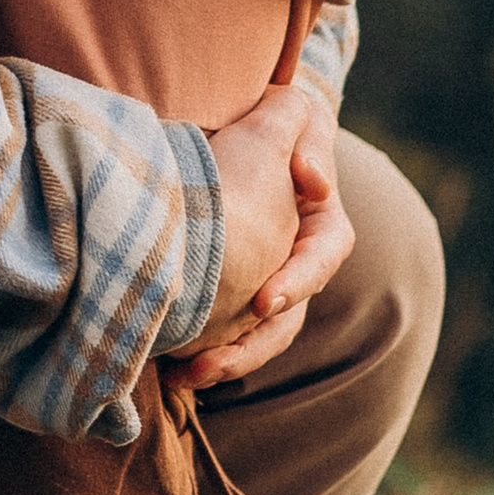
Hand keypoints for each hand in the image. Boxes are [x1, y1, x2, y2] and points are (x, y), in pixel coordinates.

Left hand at [166, 86, 352, 392]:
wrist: (230, 132)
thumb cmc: (269, 123)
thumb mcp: (295, 118)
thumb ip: (310, 138)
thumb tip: (314, 183)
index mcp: (321, 223)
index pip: (323, 256)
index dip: (299, 281)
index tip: (264, 302)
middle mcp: (297, 261)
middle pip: (286, 315)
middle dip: (252, 343)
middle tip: (212, 362)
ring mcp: (266, 282)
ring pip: (257, 337)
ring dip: (226, 360)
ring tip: (188, 376)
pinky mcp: (231, 294)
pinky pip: (224, 333)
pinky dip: (202, 353)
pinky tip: (170, 370)